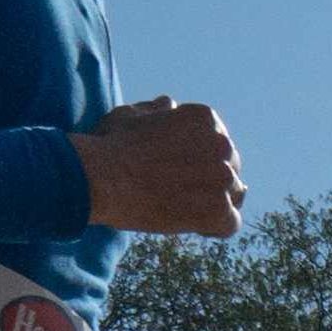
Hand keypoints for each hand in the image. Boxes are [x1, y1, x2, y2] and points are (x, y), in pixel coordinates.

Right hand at [76, 98, 244, 235]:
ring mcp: (224, 177)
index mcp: (206, 119)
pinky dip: (213, 227)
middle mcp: (222, 144)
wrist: (98, 177)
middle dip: (209, 180)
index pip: (217, 142)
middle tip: (175, 189)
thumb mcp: (130, 116)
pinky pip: (230, 223)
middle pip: (229, 168)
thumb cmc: (109, 145)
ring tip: (179, 205)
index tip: (174, 167)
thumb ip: (156, 111)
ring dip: (212, 203)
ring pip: (232, 195)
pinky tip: (190, 224)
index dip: (198, 158)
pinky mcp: (219, 208)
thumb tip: (170, 103)